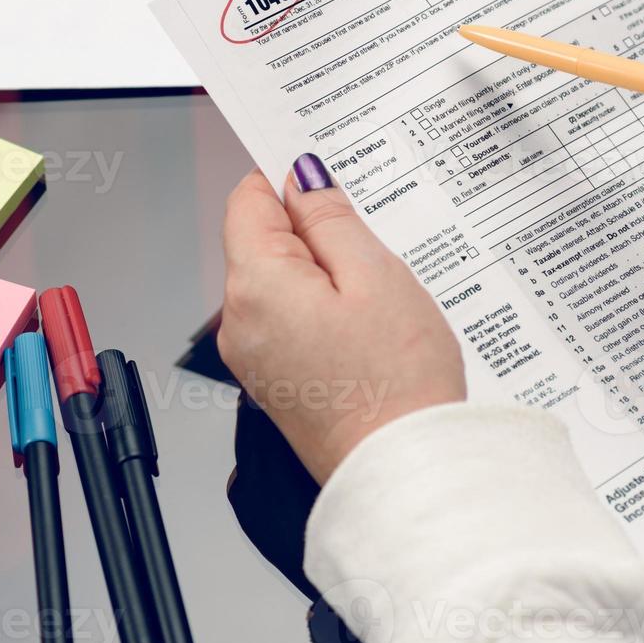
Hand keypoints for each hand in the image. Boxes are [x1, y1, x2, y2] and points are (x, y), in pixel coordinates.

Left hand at [218, 158, 465, 482]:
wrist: (404, 469)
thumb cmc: (397, 381)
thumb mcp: (376, 275)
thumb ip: (331, 219)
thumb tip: (303, 178)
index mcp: (255, 285)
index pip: (248, 200)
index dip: (289, 178)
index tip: (332, 173)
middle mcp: (239, 321)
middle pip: (264, 241)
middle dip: (317, 230)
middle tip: (378, 241)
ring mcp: (254, 356)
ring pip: (283, 281)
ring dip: (328, 273)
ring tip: (381, 292)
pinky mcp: (277, 381)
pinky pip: (293, 320)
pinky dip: (327, 309)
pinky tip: (370, 326)